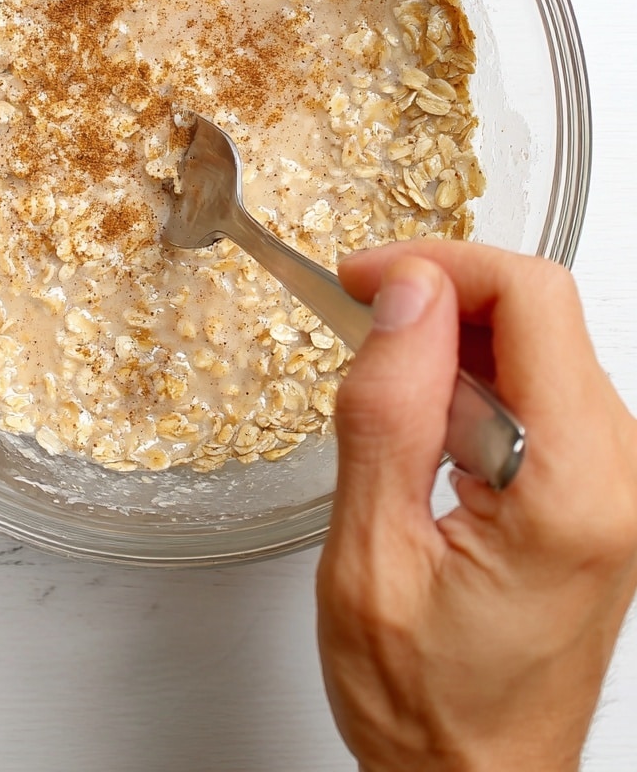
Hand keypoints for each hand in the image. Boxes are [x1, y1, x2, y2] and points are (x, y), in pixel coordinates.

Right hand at [317, 241, 636, 771]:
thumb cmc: (426, 702)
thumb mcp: (373, 558)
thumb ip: (389, 414)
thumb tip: (406, 296)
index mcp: (574, 488)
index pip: (533, 300)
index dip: (439, 265)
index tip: (363, 281)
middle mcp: (619, 474)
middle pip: (540, 311)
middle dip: (439, 294)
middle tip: (356, 316)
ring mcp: (616, 479)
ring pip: (537, 341)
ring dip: (449, 337)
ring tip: (379, 384)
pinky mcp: (596, 486)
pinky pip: (538, 387)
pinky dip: (469, 375)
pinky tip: (421, 419)